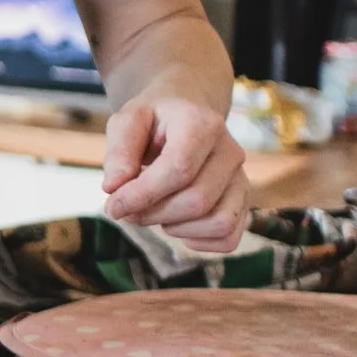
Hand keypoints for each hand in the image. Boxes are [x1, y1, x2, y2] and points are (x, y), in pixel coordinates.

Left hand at [101, 97, 249, 251]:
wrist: (185, 115)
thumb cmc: (153, 120)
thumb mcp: (128, 121)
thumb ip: (119, 151)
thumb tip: (114, 187)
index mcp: (202, 124)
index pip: (179, 169)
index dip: (143, 194)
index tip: (113, 206)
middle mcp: (230, 151)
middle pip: (197, 200)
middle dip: (154, 213)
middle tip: (127, 209)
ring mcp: (241, 178)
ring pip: (218, 223)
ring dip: (176, 228)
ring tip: (154, 211)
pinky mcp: (243, 202)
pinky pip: (229, 237)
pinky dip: (199, 241)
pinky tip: (176, 225)